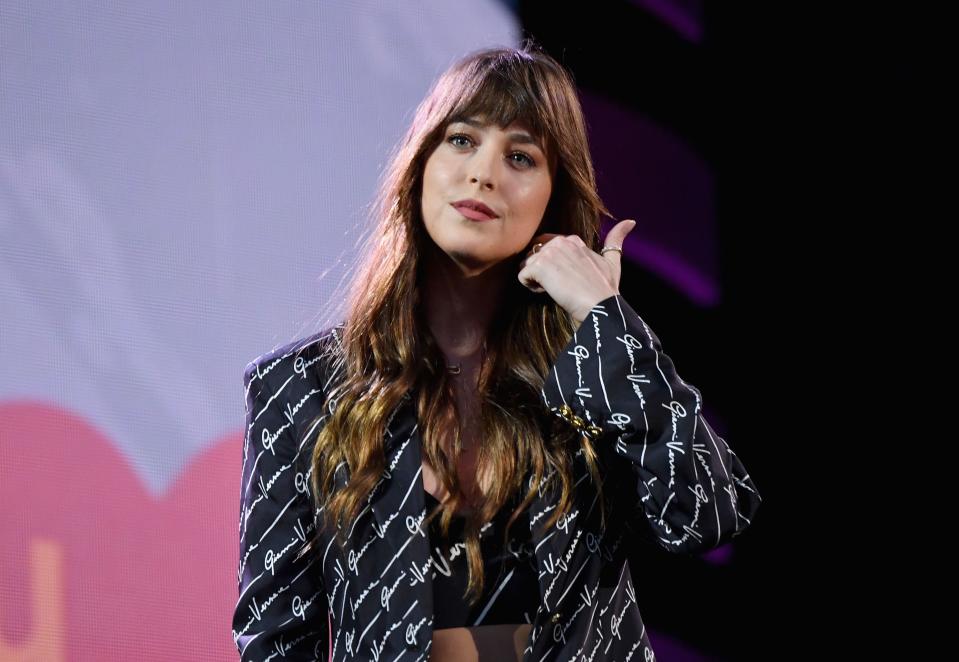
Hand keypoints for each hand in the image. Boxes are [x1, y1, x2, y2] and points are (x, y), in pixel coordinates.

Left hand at [517, 219, 636, 324]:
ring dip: (536, 280)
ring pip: (526, 265)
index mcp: (572, 239)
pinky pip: (522, 276)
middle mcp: (559, 241)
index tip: (567, 279)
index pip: (546, 247)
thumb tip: (630, 221)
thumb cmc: (606, 289)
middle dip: (540, 272)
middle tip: (560, 286)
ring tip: (556, 289)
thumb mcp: (613, 261)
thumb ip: (616, 240)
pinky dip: (532, 288)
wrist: (600, 306)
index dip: (551, 266)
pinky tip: (549, 293)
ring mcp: (547, 252)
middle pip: (533, 256)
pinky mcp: (538, 266)